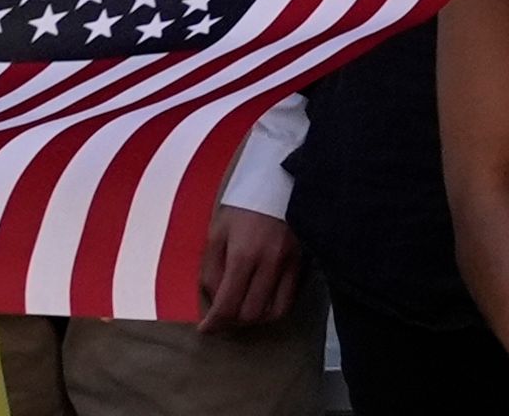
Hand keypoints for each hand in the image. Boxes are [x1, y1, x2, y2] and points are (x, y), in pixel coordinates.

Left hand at [196, 206, 303, 331]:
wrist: (280, 180)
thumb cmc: (243, 206)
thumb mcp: (217, 233)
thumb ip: (212, 270)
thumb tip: (214, 301)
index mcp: (244, 254)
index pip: (228, 305)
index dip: (213, 323)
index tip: (205, 328)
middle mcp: (270, 263)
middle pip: (250, 314)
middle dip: (231, 322)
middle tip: (221, 317)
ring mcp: (290, 264)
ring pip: (274, 312)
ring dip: (254, 319)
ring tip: (242, 311)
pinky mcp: (303, 262)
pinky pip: (290, 300)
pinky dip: (274, 309)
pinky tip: (262, 301)